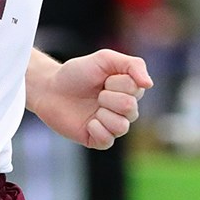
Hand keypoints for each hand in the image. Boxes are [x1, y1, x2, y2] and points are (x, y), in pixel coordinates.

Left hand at [31, 49, 152, 149]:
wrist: (49, 88)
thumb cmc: (77, 73)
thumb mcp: (105, 59)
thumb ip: (132, 65)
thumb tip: (149, 84)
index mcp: (130, 91)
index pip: (136, 90)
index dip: (116, 83)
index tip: (103, 79)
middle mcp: (124, 110)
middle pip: (130, 108)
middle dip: (108, 97)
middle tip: (95, 94)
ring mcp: (111, 125)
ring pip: (122, 127)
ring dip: (103, 114)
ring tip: (93, 108)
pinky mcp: (97, 139)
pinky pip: (107, 141)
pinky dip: (96, 130)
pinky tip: (88, 122)